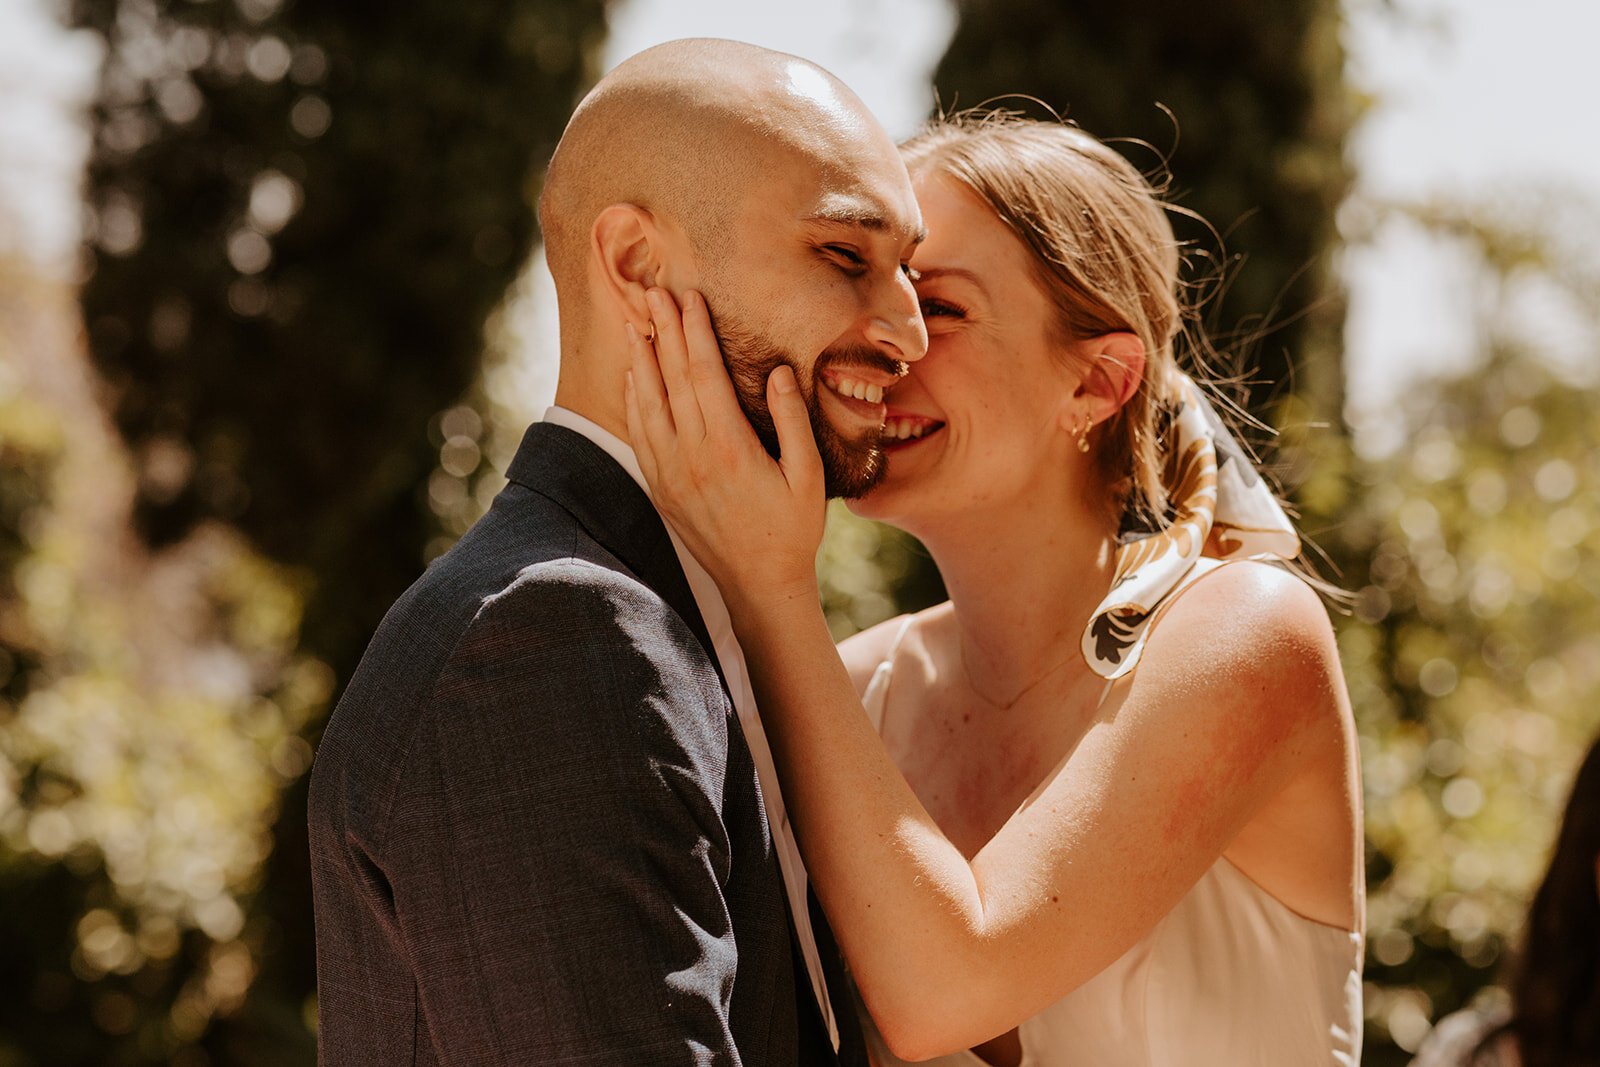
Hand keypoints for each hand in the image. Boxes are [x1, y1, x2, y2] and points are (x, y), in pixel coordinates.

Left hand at [624, 287, 825, 607]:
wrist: (759, 585)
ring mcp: (672, 473)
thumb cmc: (793, 530)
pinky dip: (634, 400)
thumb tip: (780, 372)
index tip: (688, 297)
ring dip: (641, 359)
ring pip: (648, 403)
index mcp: (729, 447)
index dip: (694, 332)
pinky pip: (640, 434)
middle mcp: (693, 456)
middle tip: (653, 290)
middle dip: (663, 331)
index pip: (704, 374)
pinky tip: (633, 377)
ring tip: (634, 321)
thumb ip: (793, 421)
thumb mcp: (808, 476)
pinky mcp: (662, 489)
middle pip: (672, 379)